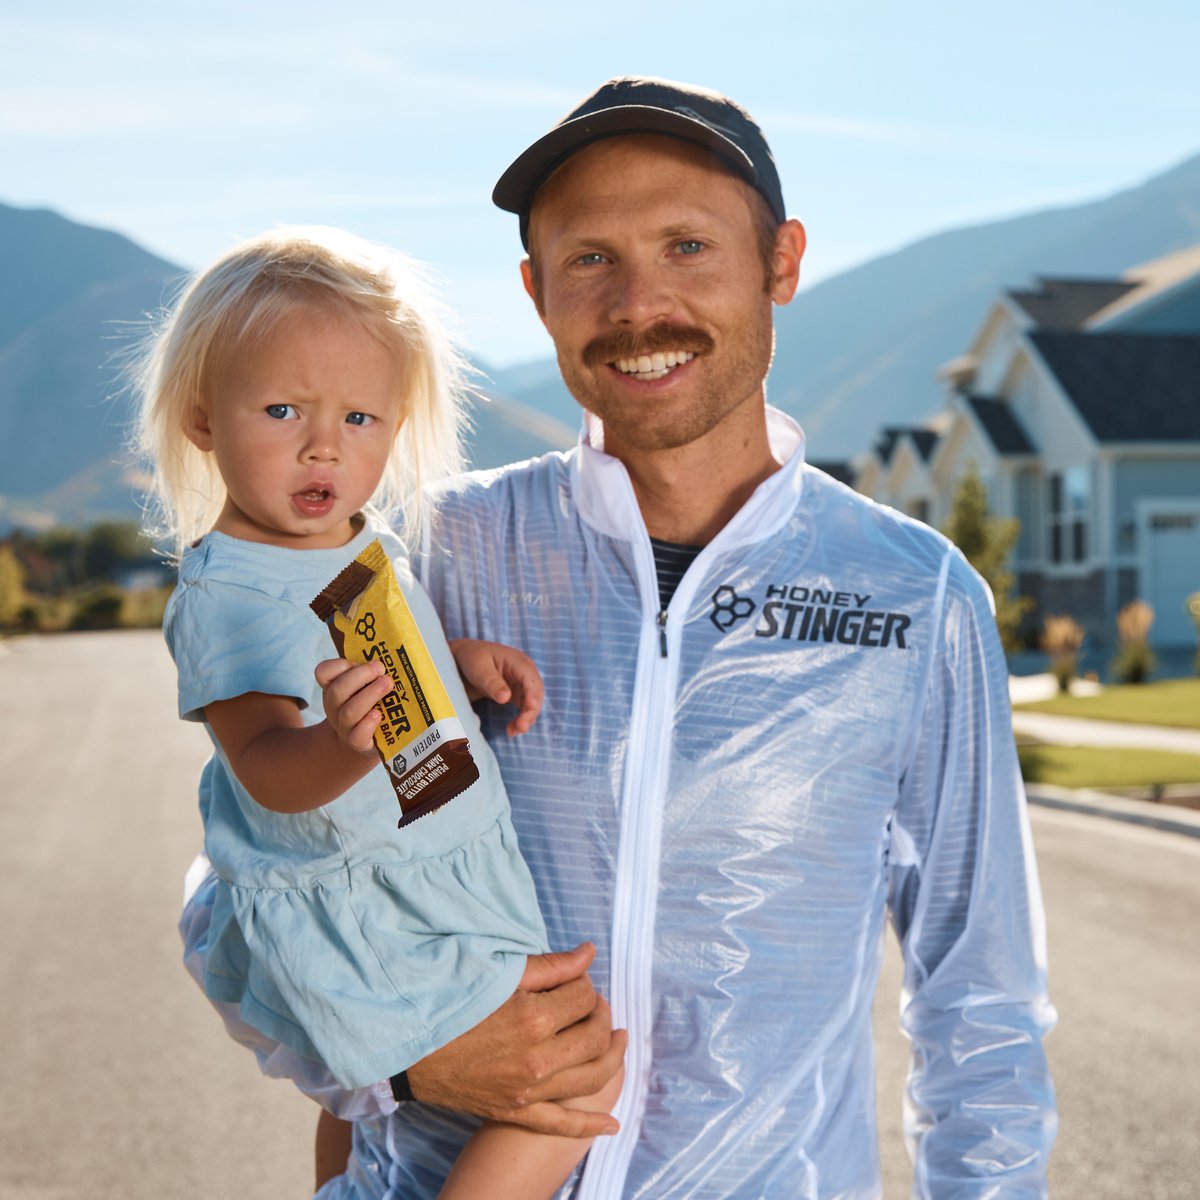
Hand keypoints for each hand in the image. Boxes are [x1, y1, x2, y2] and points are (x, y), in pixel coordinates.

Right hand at [314, 657, 392, 753]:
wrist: (367, 740)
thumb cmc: (370, 704)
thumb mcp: (365, 686)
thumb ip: (372, 672)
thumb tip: (394, 654)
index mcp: (334, 688)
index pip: (323, 673)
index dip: (340, 665)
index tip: (358, 661)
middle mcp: (335, 707)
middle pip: (337, 691)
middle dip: (360, 676)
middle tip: (381, 668)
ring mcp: (345, 727)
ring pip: (349, 712)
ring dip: (370, 695)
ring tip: (387, 684)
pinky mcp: (359, 743)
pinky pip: (358, 735)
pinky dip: (367, 724)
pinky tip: (378, 714)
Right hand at [406, 943, 625, 1136]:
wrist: (409, 1048)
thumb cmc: (452, 1002)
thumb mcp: (499, 974)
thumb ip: (550, 966)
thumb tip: (589, 953)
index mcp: (533, 1019)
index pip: (583, 997)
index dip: (584, 984)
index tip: (574, 980)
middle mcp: (538, 1059)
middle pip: (594, 1036)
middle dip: (602, 1014)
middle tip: (594, 1003)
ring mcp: (529, 1091)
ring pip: (591, 1077)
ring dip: (612, 1057)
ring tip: (618, 1039)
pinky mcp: (517, 1112)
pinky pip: (562, 1124)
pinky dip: (590, 1125)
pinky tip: (613, 1121)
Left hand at [448, 639, 544, 735]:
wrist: (465, 658)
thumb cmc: (472, 658)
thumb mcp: (479, 669)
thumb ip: (492, 683)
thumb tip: (506, 698)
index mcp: (518, 661)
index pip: (531, 679)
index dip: (533, 694)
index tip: (531, 707)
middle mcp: (525, 672)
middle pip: (535, 693)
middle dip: (531, 711)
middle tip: (521, 727)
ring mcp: (522, 683)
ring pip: (532, 702)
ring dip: (527, 718)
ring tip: (514, 731)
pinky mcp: (517, 693)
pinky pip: (524, 707)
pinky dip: (521, 718)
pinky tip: (512, 729)